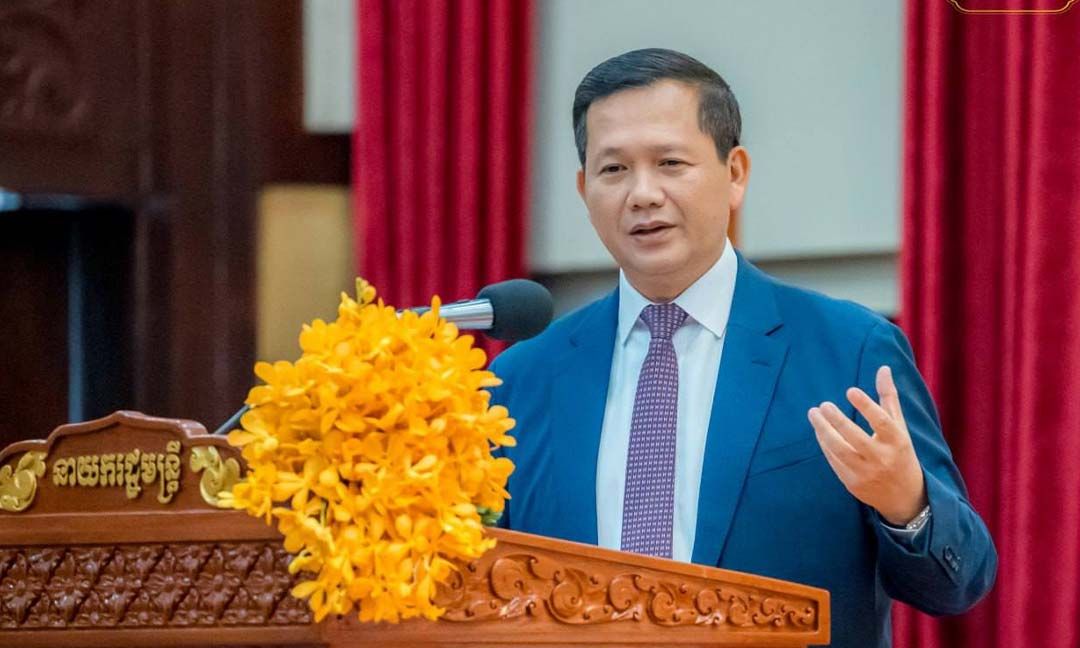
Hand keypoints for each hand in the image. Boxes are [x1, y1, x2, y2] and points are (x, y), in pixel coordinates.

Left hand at [807, 365, 927, 525]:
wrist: (905, 496)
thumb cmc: (900, 453)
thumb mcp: (899, 427)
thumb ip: (889, 398)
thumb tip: (883, 368)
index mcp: (897, 441)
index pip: (881, 422)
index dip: (866, 405)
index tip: (850, 390)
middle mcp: (882, 458)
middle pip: (856, 438)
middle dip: (836, 420)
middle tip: (822, 405)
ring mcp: (866, 472)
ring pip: (840, 451)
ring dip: (823, 431)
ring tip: (813, 413)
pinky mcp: (852, 483)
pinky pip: (834, 461)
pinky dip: (824, 444)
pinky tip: (818, 430)